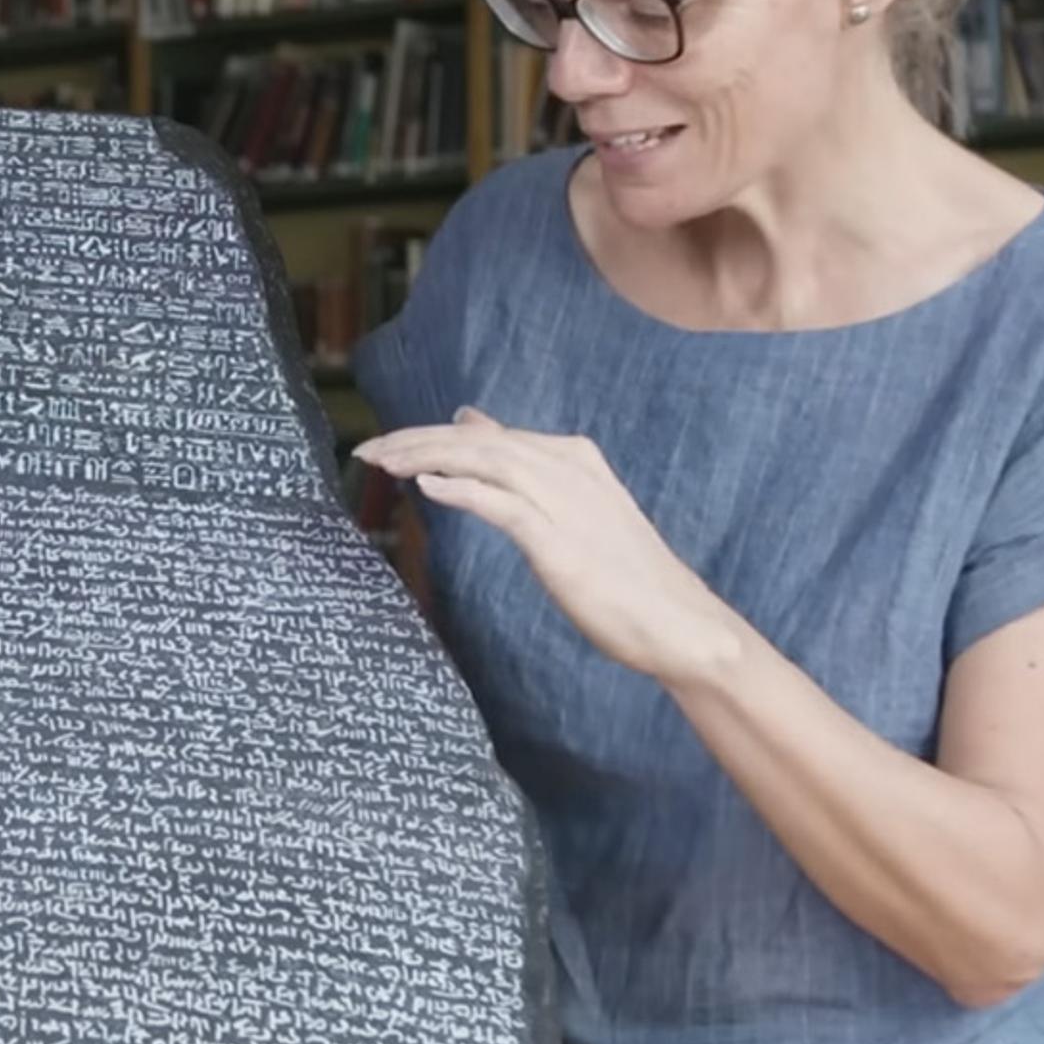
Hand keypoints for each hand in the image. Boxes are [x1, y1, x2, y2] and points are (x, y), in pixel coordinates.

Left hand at [353, 408, 752, 688]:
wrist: (678, 621)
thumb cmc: (622, 573)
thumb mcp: (567, 508)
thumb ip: (521, 468)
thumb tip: (469, 422)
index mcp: (570, 457)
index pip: (487, 435)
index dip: (430, 436)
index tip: (386, 445)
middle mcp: (566, 468)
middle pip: (477, 442)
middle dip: (416, 441)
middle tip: (365, 451)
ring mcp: (565, 502)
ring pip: (484, 462)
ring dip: (426, 458)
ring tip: (382, 462)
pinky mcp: (560, 541)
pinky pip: (503, 505)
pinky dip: (463, 490)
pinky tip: (427, 487)